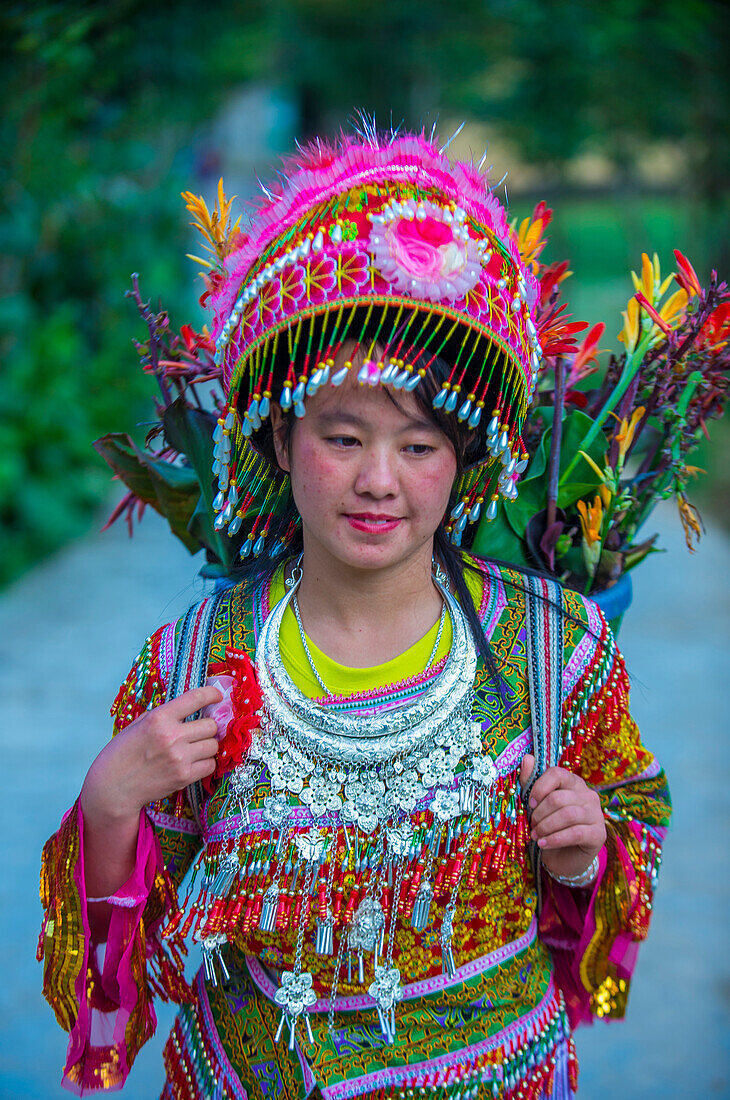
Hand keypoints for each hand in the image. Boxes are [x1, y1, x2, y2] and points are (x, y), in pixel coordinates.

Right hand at [81, 685, 222, 829]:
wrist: (112, 787)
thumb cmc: (123, 753)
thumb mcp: (139, 724)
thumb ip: (165, 715)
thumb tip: (193, 707)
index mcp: (159, 718)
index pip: (196, 698)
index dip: (212, 694)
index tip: (217, 696)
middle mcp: (171, 736)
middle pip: (211, 725)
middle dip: (207, 727)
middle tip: (198, 732)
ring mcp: (179, 757)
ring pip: (213, 745)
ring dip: (207, 746)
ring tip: (194, 749)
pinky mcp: (184, 777)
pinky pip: (210, 765)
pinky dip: (205, 763)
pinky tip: (193, 762)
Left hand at [519, 754, 605, 879]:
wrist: (565, 857)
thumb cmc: (550, 826)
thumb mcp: (537, 804)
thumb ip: (531, 782)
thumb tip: (527, 758)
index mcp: (573, 783)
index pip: (557, 774)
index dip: (540, 787)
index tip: (529, 803)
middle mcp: (588, 795)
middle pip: (559, 797)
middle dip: (540, 813)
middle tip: (532, 824)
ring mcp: (596, 814)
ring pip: (567, 815)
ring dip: (546, 827)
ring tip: (536, 835)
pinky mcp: (599, 834)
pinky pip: (575, 833)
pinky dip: (555, 839)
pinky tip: (543, 844)